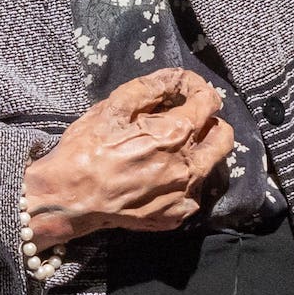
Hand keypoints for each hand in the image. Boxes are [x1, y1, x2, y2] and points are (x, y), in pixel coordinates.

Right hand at [19, 70, 236, 250]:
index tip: (186, 90)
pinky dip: (181, 182)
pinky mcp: (175, 216)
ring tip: (170, 152)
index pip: (209, 102)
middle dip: (212, 123)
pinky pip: (191, 194)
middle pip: (224, 138)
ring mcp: (183, 195)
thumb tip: (178, 78)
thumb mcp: (113, 106)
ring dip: (197, 153)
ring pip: (210, 167)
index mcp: (174, 133)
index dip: (199, 89)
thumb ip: (151, 86)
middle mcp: (187, 166)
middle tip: (189, 121)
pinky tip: (156, 179)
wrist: (70, 199)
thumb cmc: (87, 148)